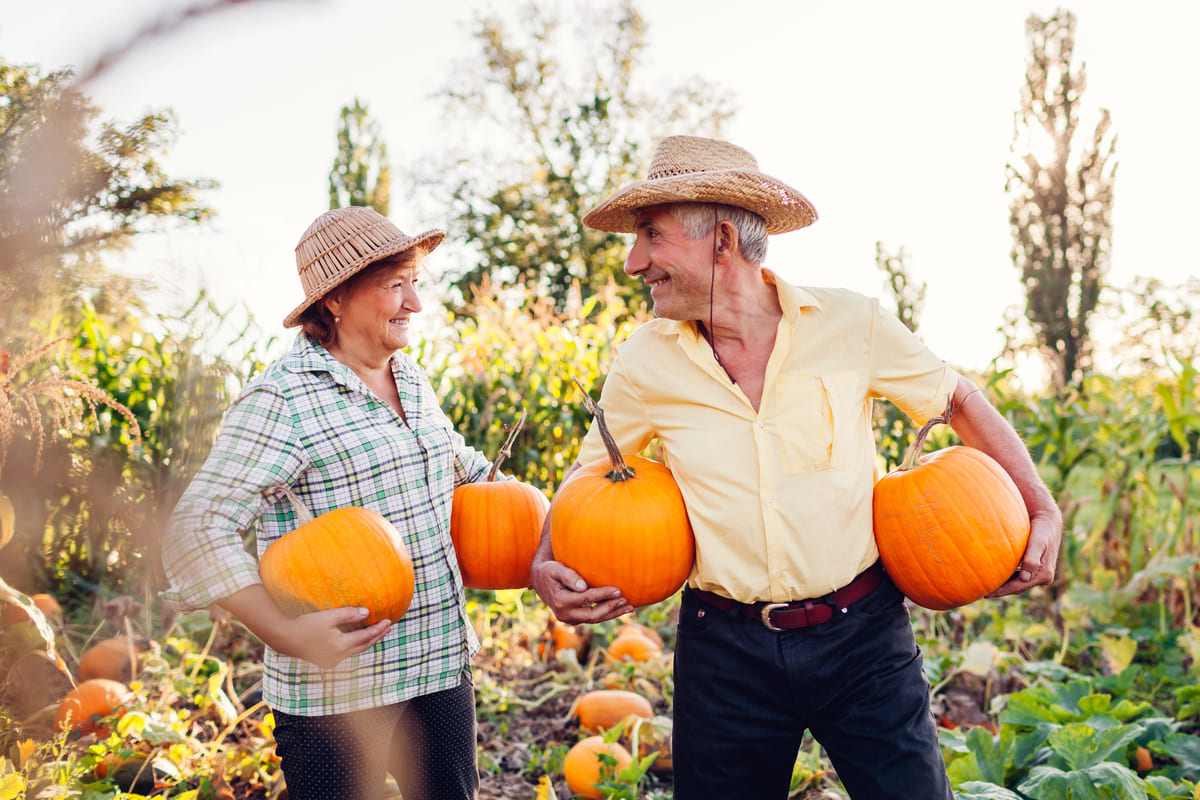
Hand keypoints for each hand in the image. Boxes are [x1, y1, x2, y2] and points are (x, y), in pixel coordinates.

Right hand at [273, 607, 392, 669]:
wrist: (285, 638)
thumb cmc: (304, 624)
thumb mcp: (327, 616)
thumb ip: (347, 614)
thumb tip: (367, 613)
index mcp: (339, 646)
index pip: (365, 637)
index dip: (378, 629)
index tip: (389, 621)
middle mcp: (337, 657)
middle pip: (364, 646)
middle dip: (377, 636)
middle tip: (389, 626)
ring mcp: (332, 661)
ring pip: (356, 650)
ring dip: (368, 641)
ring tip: (378, 631)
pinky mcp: (327, 661)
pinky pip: (347, 653)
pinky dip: (356, 645)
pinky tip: (360, 638)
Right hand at [530, 559, 633, 623]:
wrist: (540, 581)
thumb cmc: (549, 571)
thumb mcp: (556, 569)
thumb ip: (569, 576)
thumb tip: (583, 586)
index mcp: (561, 602)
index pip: (587, 599)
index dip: (604, 595)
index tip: (619, 590)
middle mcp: (565, 614)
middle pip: (593, 615)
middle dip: (611, 609)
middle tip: (626, 601)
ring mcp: (570, 619)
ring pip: (595, 620)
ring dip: (613, 614)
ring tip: (630, 608)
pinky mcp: (575, 619)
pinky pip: (594, 618)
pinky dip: (608, 614)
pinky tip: (621, 609)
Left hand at [987, 506, 1062, 598]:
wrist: (1048, 520)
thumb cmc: (1041, 529)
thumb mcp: (1037, 543)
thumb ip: (1032, 559)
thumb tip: (1024, 578)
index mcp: (1044, 574)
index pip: (1019, 587)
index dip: (1003, 591)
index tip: (987, 594)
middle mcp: (1044, 577)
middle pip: (1018, 587)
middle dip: (1001, 591)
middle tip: (983, 593)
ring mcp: (1040, 573)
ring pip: (1018, 583)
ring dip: (1004, 586)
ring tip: (987, 588)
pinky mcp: (1035, 567)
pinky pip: (1019, 576)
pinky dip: (1008, 578)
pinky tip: (996, 576)